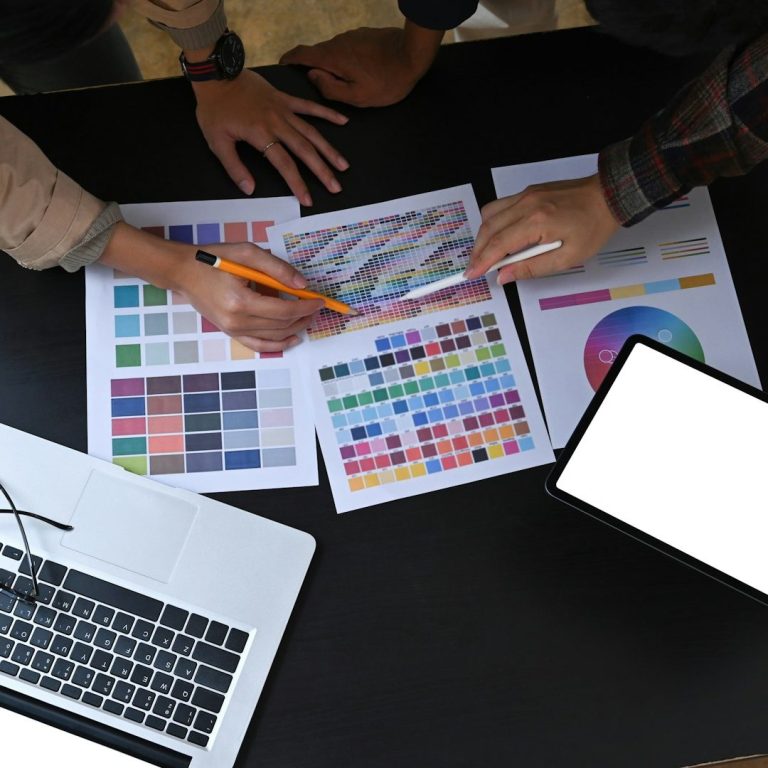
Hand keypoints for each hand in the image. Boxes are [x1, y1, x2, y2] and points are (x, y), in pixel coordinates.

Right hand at [100, 223, 323, 351]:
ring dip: (296, 328)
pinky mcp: (231, 333)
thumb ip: (277, 268)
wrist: (184, 272)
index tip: (320, 300)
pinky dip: (279, 344)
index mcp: (240, 301)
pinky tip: (293, 338)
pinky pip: (259, 345)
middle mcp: (237, 321)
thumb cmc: (214, 259)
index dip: (305, 306)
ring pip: (274, 337)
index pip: (283, 310)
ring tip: (309, 317)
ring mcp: (233, 330)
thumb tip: (303, 285)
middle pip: (281, 325)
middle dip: (304, 316)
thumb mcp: (247, 253)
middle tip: (317, 307)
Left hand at [192, 70, 348, 205]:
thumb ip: (234, 167)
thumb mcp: (217, 141)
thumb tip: (249, 189)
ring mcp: (284, 109)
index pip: (284, 164)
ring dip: (329, 150)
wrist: (216, 74)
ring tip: (343, 166)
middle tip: (335, 187)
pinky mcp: (285, 99)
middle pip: (305, 150)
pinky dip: (327, 113)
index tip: (308, 200)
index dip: (297, 183)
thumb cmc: (214, 109)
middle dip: (322, 170)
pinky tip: (343, 121)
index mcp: (261, 135)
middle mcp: (277, 123)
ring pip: (312, 132)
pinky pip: (309, 106)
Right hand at [280, 23, 443, 107]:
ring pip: (334, 53)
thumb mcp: (357, 96)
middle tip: (318, 88)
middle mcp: (338, 42)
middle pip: (317, 55)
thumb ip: (330, 89)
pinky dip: (346, 62)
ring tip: (343, 84)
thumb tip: (312, 77)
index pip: (301, 54)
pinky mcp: (363, 36)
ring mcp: (351, 37)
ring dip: (333, 67)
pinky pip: (347, 50)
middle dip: (314, 69)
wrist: (413, 55)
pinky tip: (358, 74)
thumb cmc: (386, 81)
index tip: (282, 65)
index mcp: (332, 58)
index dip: (289, 60)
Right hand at [465, 175, 620, 282]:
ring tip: (484, 254)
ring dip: (483, 236)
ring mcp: (526, 195)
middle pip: (488, 229)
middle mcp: (526, 204)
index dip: (482, 262)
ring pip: (489, 214)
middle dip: (477, 251)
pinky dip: (492, 222)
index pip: (499, 245)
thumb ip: (531, 268)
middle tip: (474, 268)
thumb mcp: (567, 257)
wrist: (607, 196)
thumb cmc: (593, 227)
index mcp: (537, 222)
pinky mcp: (528, 192)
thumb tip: (504, 275)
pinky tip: (498, 236)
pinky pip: (500, 206)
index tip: (471, 274)